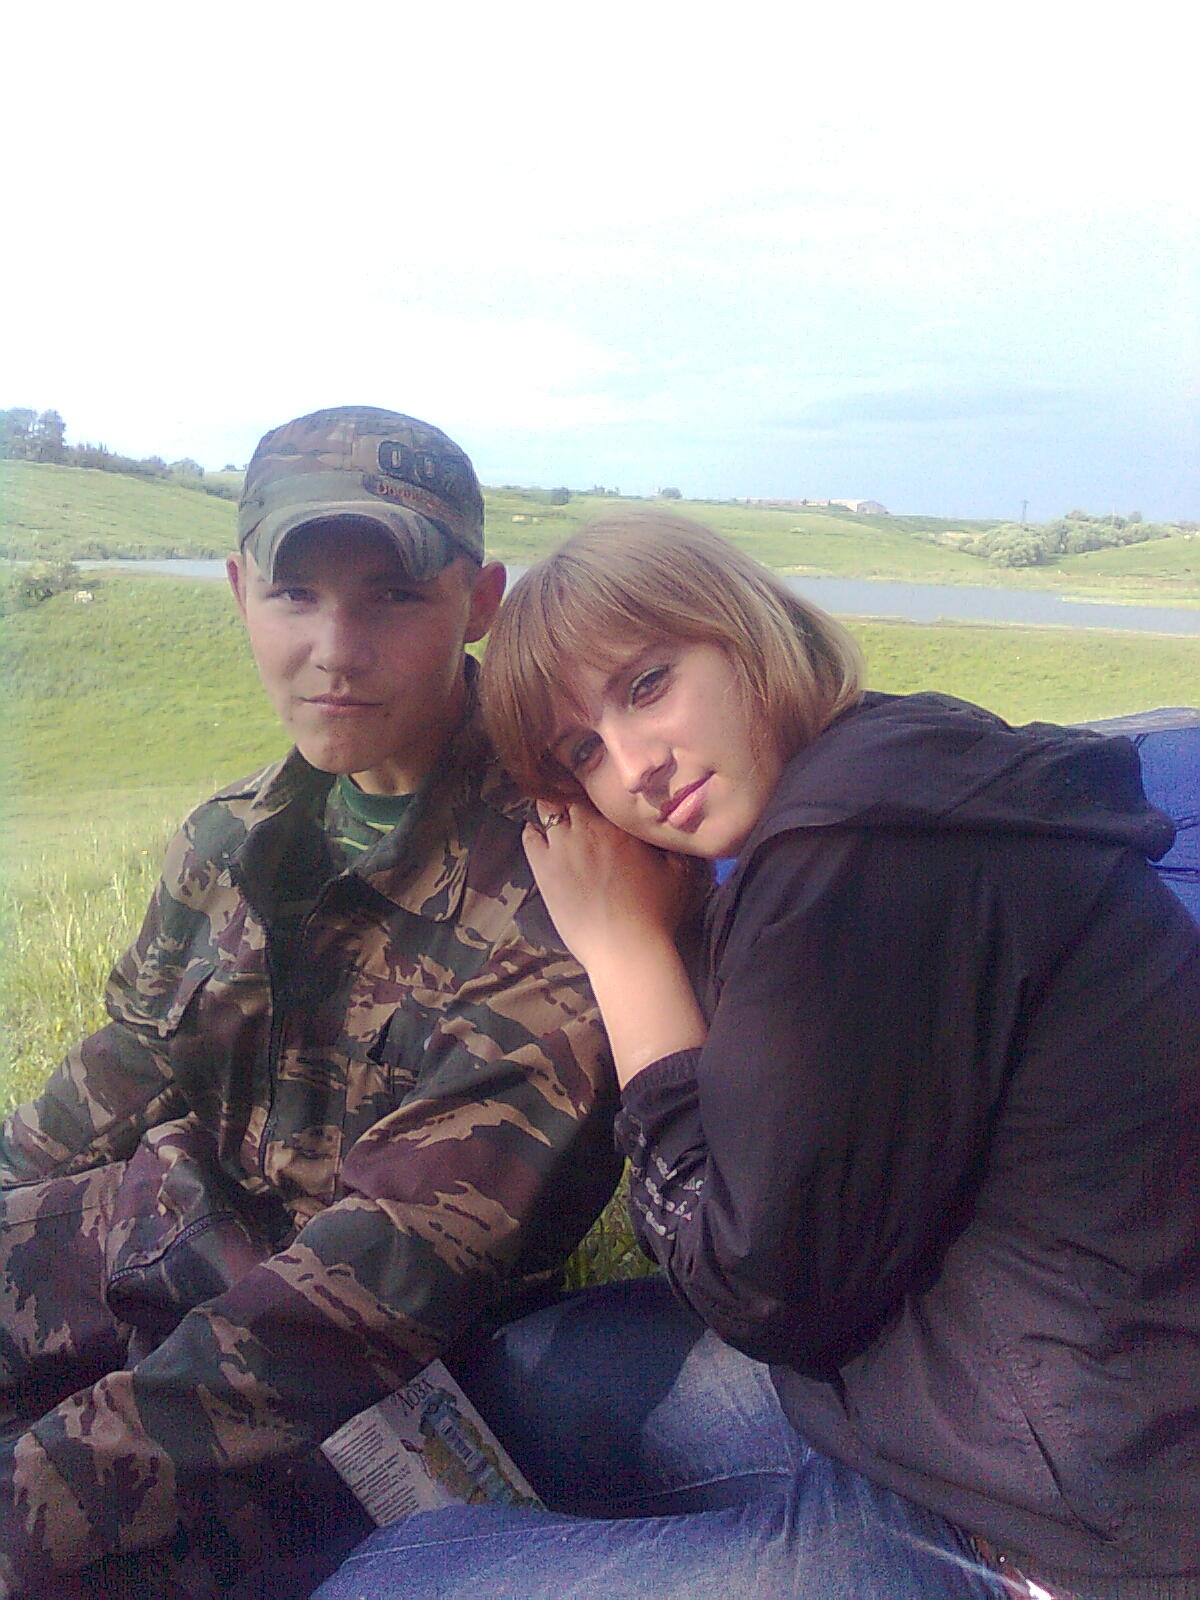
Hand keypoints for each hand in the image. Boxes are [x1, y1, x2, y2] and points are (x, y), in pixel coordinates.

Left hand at [524, 801, 696, 973]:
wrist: (627, 949)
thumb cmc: (657, 913)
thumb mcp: (678, 872)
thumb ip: (671, 843)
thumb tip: (669, 825)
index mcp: (620, 823)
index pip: (598, 788)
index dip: (595, 787)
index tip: (596, 791)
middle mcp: (588, 827)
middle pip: (570, 793)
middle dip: (572, 795)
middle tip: (576, 803)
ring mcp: (562, 846)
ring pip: (547, 809)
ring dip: (552, 810)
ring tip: (558, 817)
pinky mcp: (543, 868)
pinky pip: (529, 836)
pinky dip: (533, 831)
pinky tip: (540, 836)